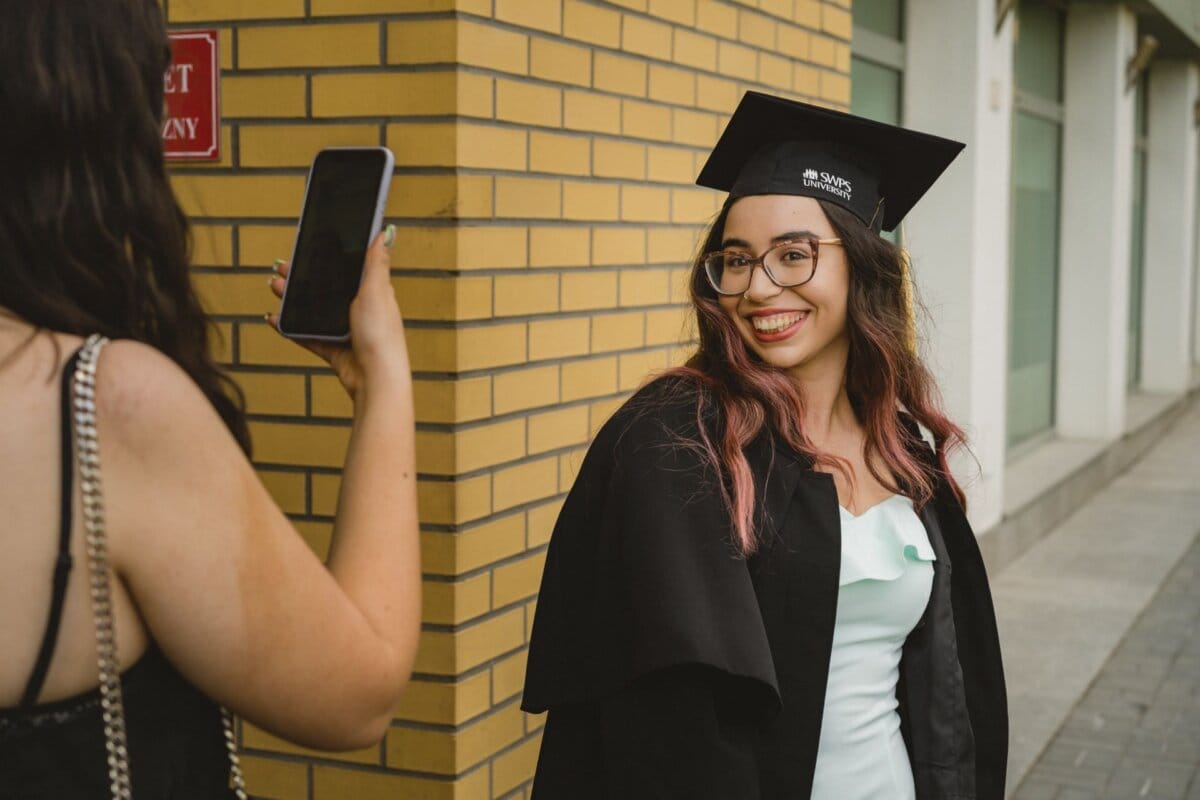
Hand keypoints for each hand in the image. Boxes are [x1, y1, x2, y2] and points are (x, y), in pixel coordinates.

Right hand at [266, 226, 408, 400]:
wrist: (374, 378)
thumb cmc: (381, 334)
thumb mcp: (376, 291)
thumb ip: (376, 263)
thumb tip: (385, 233)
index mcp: (371, 293)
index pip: (345, 270)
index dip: (325, 259)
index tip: (305, 249)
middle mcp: (358, 310)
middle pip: (325, 289)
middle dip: (302, 278)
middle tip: (281, 268)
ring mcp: (344, 330)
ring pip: (312, 310)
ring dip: (292, 298)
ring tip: (274, 287)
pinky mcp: (333, 350)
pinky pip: (306, 335)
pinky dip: (290, 327)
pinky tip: (275, 317)